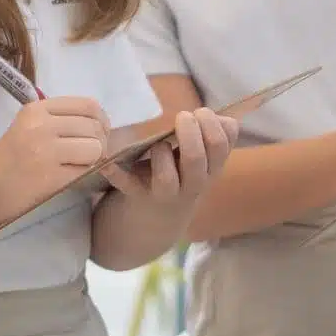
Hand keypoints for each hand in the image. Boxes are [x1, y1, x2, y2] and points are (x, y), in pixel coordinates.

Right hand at [0, 96, 109, 225]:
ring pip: (95, 148)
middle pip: (94, 127)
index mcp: (36, 109)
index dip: (101, 120)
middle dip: (100, 142)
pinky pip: (86, 170)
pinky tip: (70, 176)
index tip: (98, 132)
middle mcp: (42, 126)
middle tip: (91, 154)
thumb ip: (59, 119)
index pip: (87, 105)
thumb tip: (98, 124)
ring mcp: (47, 151)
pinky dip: (84, 174)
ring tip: (79, 165)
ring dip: (94, 159)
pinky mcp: (51, 177)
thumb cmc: (7, 159)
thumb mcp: (28, 126)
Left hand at [101, 109, 239, 210]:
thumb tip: (227, 119)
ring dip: (161, 154)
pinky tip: (108, 164)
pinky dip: (117, 175)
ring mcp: (165, 194)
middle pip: (196, 159)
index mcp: (209, 170)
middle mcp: (191, 184)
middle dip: (189, 133)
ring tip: (159, 144)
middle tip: (183, 116)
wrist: (155, 223)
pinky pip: (128, 187)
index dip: (212, 124)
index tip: (200, 112)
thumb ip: (215, 140)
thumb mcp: (203, 162)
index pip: (221, 147)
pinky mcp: (138, 197)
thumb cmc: (181, 179)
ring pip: (167, 179)